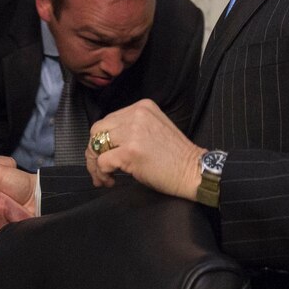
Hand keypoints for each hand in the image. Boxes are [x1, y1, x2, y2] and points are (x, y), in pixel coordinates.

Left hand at [85, 99, 205, 199]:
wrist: (195, 171)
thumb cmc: (176, 157)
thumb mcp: (154, 128)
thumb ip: (131, 128)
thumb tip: (104, 142)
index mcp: (142, 107)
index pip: (108, 120)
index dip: (101, 140)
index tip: (103, 156)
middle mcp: (136, 115)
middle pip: (98, 130)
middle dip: (93, 151)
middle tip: (99, 168)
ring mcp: (133, 132)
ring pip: (96, 145)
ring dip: (95, 164)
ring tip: (103, 177)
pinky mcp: (130, 151)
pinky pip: (102, 162)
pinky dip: (102, 173)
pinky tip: (111, 181)